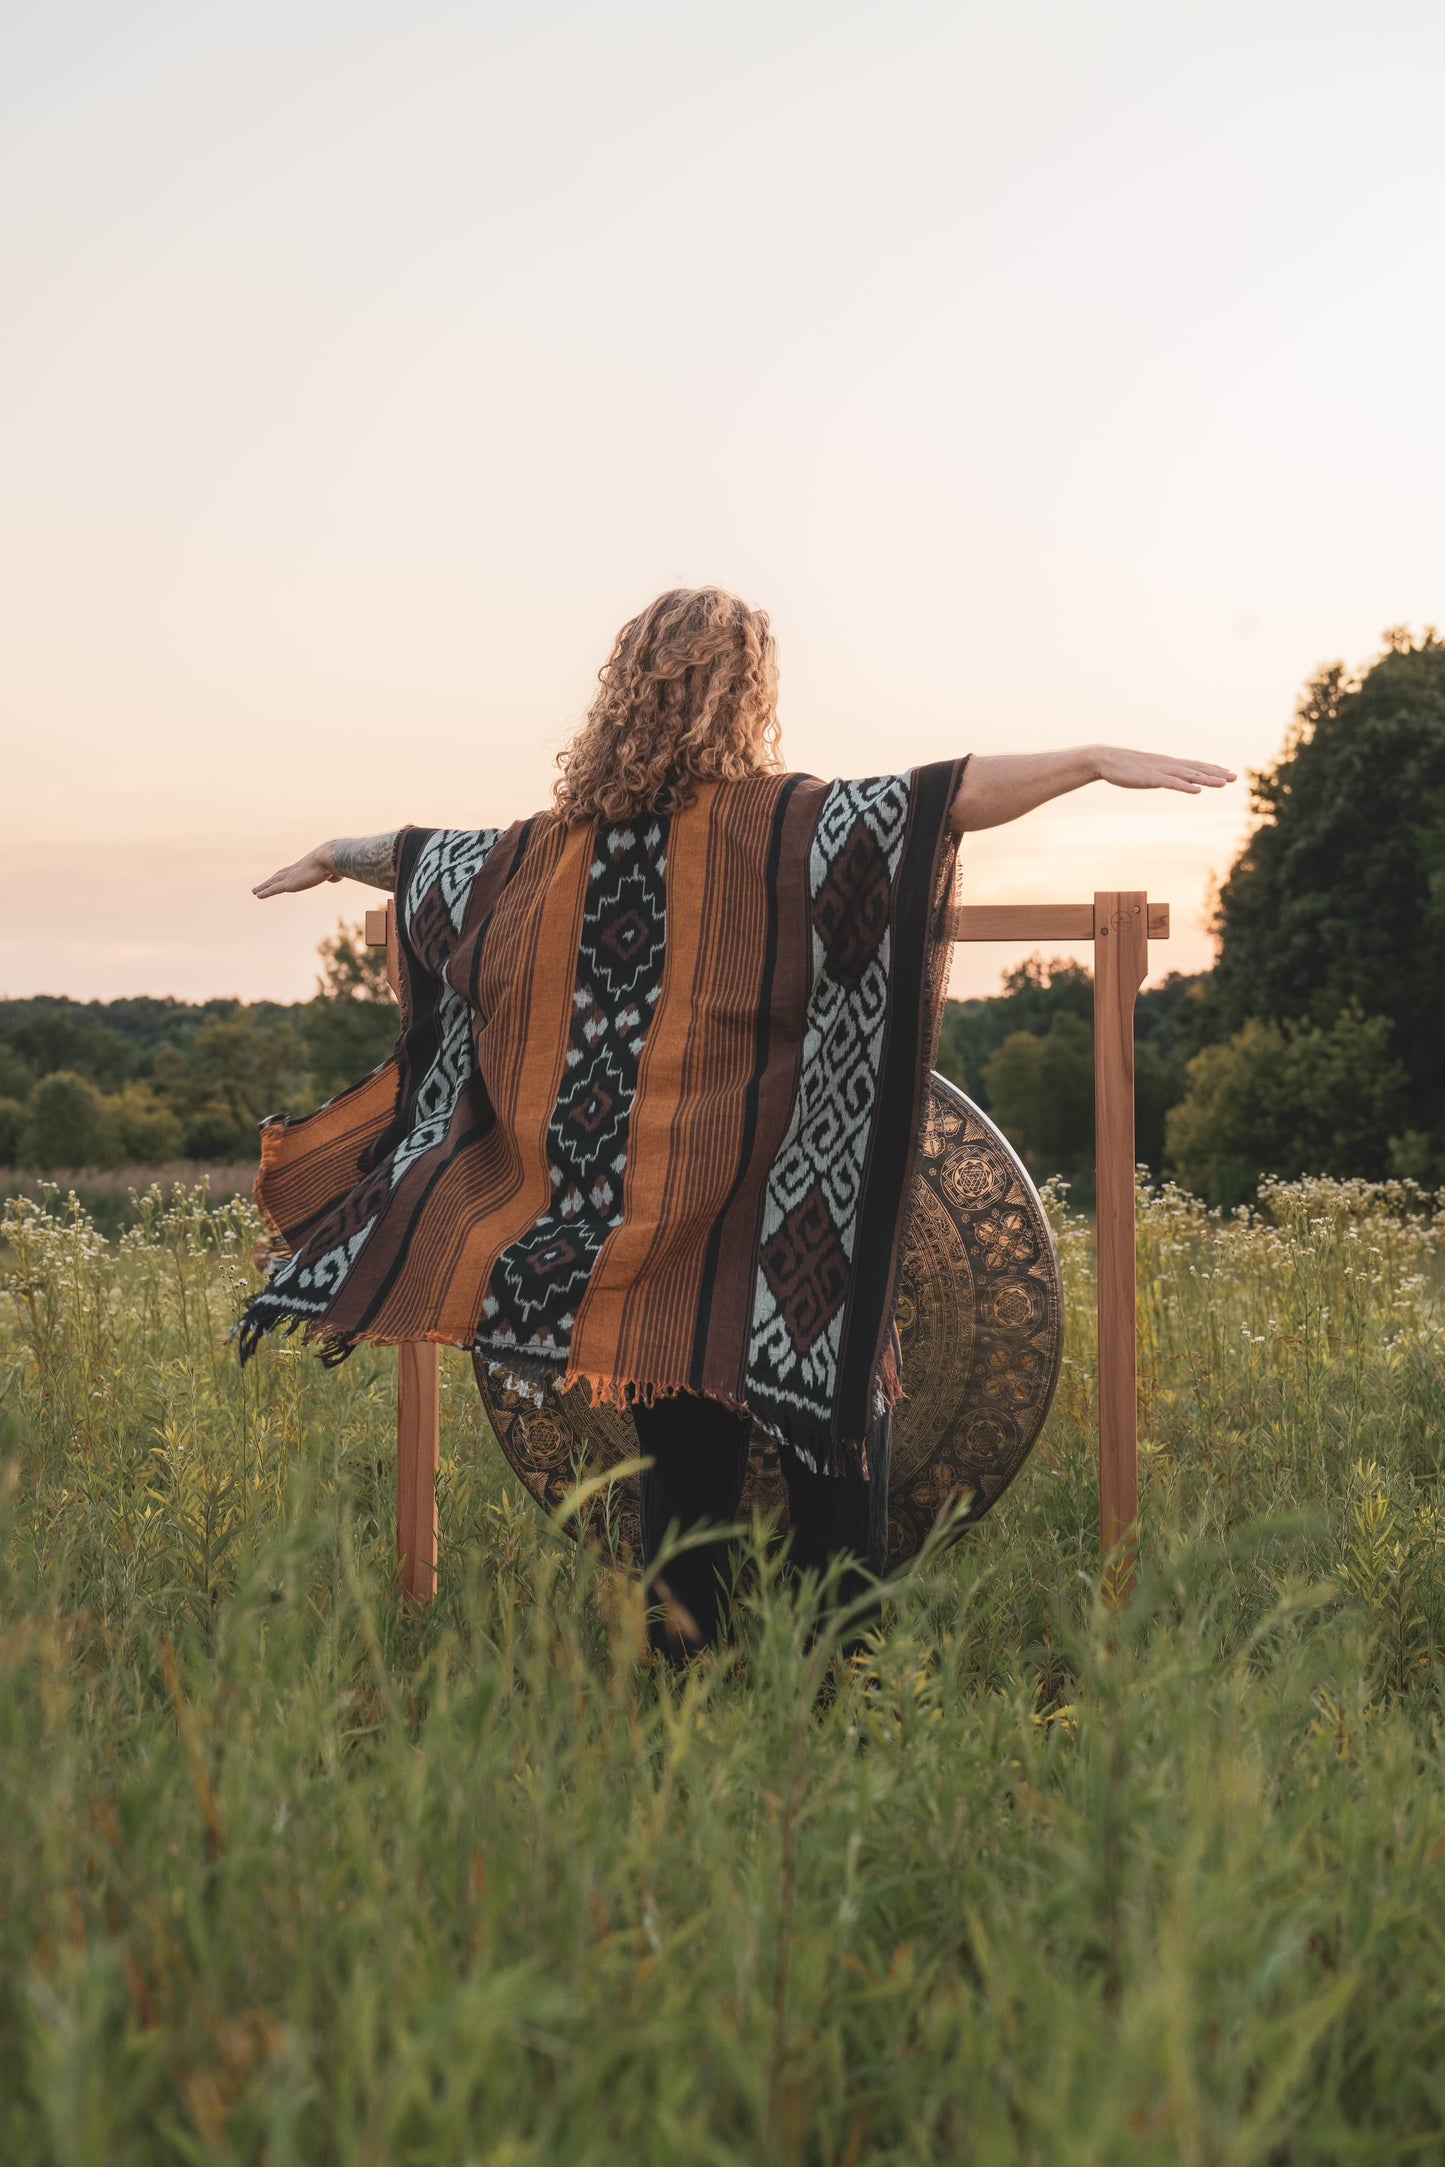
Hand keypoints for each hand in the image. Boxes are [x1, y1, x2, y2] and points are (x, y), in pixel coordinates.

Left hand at [253, 843, 336, 897]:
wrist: (330, 858)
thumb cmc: (336, 862)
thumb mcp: (336, 870)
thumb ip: (334, 874)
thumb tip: (336, 877)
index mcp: (306, 866)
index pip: (293, 871)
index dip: (286, 875)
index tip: (280, 877)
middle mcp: (296, 869)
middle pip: (280, 875)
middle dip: (271, 880)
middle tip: (263, 884)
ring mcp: (292, 876)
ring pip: (273, 882)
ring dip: (264, 886)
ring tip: (255, 891)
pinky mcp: (289, 883)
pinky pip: (274, 888)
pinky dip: (265, 891)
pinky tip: (257, 895)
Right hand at [1092, 747, 1235, 793]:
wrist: (1105, 759)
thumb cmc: (1123, 767)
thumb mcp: (1144, 770)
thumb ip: (1156, 774)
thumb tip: (1163, 779)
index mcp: (1167, 764)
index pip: (1194, 766)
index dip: (1211, 769)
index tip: (1226, 773)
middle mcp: (1168, 765)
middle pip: (1196, 769)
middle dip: (1216, 773)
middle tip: (1234, 777)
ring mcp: (1160, 771)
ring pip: (1188, 775)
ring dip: (1207, 779)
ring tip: (1223, 783)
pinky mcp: (1151, 778)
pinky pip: (1172, 783)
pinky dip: (1185, 786)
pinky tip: (1197, 791)